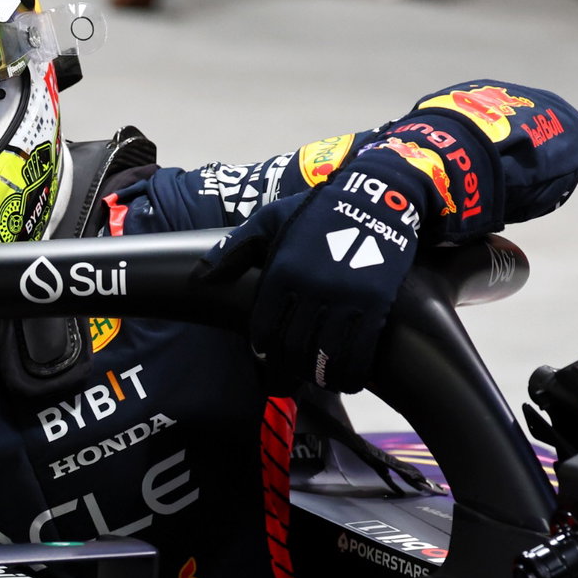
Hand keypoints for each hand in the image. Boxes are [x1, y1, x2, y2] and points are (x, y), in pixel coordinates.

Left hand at [199, 152, 430, 392]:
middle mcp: (310, 290)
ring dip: (318, 376)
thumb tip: (202, 276)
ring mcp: (344, 300)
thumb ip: (234, 248)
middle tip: (289, 375)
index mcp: (282, 272)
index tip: (265, 355)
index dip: (262, 348)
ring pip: (323, 356)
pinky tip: (347, 380)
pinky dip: (351, 374)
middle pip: (292, 347)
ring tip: (317, 380)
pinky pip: (359, 352)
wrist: (374, 198)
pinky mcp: (375, 305)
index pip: (263, 327)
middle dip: (288, 367)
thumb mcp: (269, 219)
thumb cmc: (318, 210)